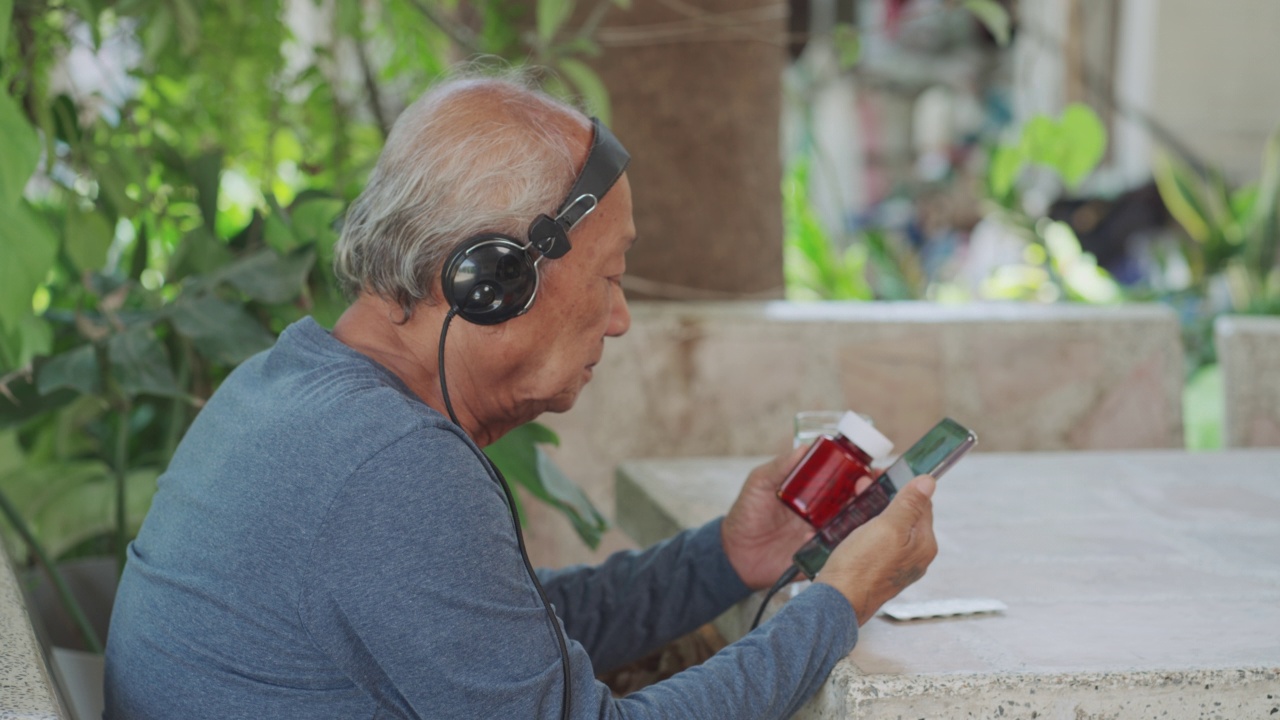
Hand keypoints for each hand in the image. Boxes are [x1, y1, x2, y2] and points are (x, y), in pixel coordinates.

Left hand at [720, 446, 872, 589]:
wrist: (734, 553)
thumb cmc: (745, 514)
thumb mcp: (759, 483)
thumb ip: (780, 467)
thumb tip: (804, 447)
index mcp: (813, 492)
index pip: (842, 479)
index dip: (859, 472)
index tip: (872, 466)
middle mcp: (823, 512)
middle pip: (854, 499)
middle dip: (867, 490)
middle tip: (867, 483)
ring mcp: (822, 533)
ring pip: (851, 522)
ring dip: (861, 513)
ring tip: (861, 504)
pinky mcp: (818, 553)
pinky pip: (837, 547)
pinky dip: (839, 540)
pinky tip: (829, 533)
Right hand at [816, 475, 937, 624]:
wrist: (836, 603)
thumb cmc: (860, 568)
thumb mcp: (887, 528)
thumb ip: (909, 504)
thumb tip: (928, 482)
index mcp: (923, 545)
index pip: (922, 504)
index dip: (901, 486)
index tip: (880, 476)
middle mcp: (913, 556)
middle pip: (904, 516)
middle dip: (883, 498)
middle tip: (861, 488)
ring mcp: (895, 565)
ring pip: (886, 528)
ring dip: (870, 513)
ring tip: (850, 506)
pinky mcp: (876, 571)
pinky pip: (873, 543)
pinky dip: (861, 531)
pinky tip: (846, 528)